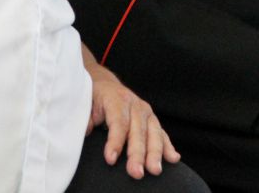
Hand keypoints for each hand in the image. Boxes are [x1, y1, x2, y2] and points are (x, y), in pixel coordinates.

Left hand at [86, 60, 179, 178]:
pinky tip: (173, 159)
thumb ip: (86, 117)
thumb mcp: (86, 103)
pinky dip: (167, 147)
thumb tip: (88, 130)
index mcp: (116, 99)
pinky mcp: (152, 120)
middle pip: (138, 131)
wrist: (105, 84)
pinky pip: (161, 134)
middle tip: (136, 173)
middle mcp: (135, 104)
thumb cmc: (94, 98)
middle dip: (138, 153)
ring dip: (155, 153)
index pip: (118, 121)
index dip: (115, 141)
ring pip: (153, 133)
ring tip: (155, 170)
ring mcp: (146, 112)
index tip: (111, 159)